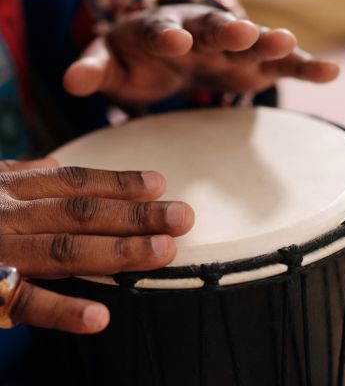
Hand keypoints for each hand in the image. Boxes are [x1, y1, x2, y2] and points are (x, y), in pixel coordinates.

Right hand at [0, 159, 193, 333]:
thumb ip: (22, 177)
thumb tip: (60, 168)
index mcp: (8, 185)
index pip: (74, 180)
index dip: (118, 181)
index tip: (159, 182)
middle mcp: (5, 211)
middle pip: (82, 211)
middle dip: (136, 214)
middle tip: (184, 216)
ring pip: (64, 249)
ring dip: (118, 253)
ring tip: (164, 252)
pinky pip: (22, 302)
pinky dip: (62, 310)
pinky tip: (101, 317)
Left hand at [63, 4, 339, 104]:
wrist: (162, 53)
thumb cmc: (131, 60)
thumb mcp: (107, 63)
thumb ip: (91, 68)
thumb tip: (69, 81)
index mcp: (157, 30)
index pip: (161, 28)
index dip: (167, 34)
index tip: (175, 42)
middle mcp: (197, 32)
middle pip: (214, 28)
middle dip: (228, 31)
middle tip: (244, 35)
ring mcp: (227, 46)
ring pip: (252, 41)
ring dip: (270, 43)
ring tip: (292, 48)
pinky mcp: (250, 61)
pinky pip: (279, 63)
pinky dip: (302, 66)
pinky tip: (329, 73)